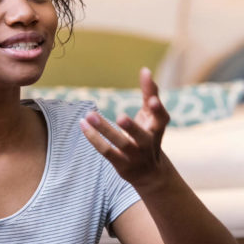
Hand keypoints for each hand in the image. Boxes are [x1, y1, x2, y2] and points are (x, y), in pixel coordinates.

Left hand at [79, 67, 170, 189]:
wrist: (151, 174)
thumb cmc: (149, 136)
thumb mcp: (152, 117)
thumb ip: (149, 93)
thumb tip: (145, 70)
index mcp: (157, 129)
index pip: (161, 118)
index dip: (157, 110)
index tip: (153, 100)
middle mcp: (148, 143)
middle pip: (141, 136)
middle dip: (132, 127)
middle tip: (121, 117)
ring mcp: (135, 155)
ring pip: (120, 143)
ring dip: (104, 130)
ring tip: (89, 115)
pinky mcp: (122, 164)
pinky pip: (106, 151)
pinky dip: (94, 138)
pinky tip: (82, 125)